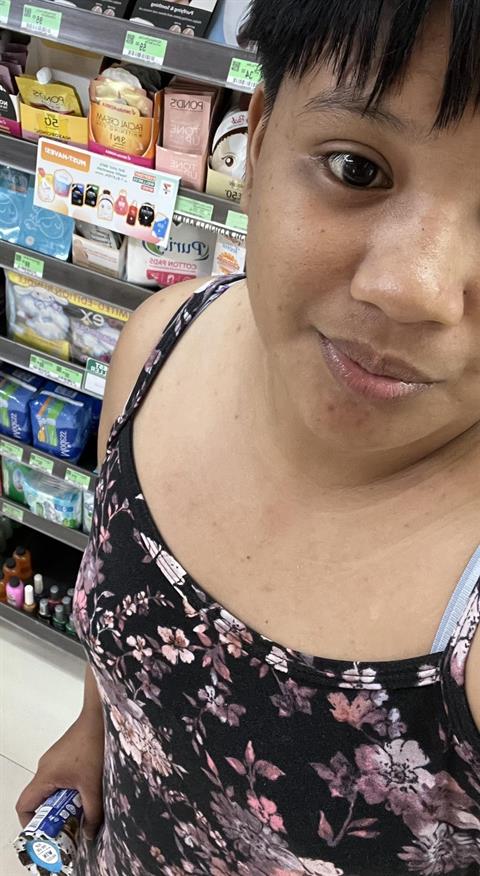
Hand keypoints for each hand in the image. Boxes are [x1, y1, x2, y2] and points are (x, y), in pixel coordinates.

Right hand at [16, 711, 103, 839]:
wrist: (101, 716)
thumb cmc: (94, 743)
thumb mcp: (94, 785)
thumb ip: (92, 813)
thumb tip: (90, 834)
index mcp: (45, 775)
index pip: (24, 806)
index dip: (31, 824)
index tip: (48, 833)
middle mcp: (45, 767)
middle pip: (39, 800)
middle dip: (53, 816)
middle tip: (70, 824)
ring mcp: (54, 760)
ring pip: (52, 789)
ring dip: (64, 802)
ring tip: (83, 806)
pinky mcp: (65, 755)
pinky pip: (60, 778)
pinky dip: (70, 788)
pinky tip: (88, 788)